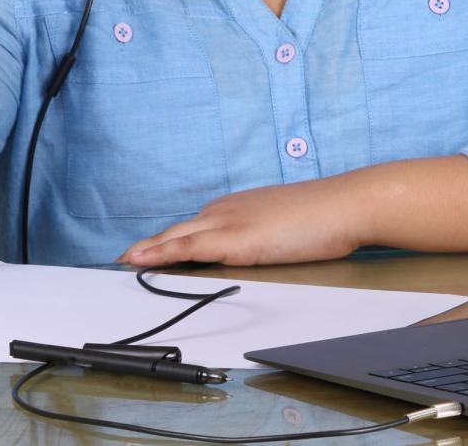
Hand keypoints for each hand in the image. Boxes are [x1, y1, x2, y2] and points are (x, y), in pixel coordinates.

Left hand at [117, 176, 370, 267]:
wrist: (344, 205)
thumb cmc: (324, 216)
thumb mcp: (286, 221)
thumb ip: (266, 231)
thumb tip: (260, 245)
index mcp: (239, 206)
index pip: (196, 226)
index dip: (170, 239)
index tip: (150, 249)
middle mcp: (227, 209)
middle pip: (179, 230)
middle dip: (150, 246)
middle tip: (124, 257)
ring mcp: (228, 222)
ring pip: (176, 237)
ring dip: (148, 250)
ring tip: (123, 262)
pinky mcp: (235, 239)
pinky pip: (188, 247)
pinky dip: (160, 254)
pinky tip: (142, 260)